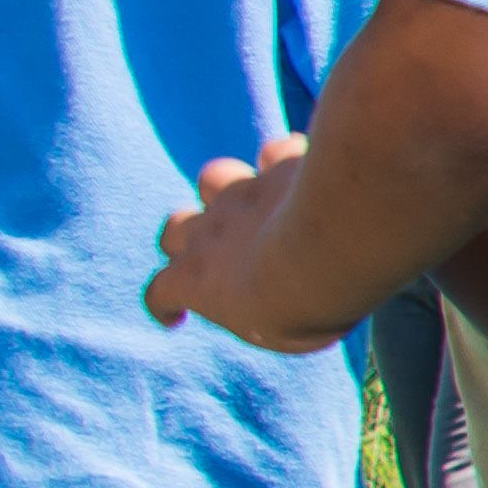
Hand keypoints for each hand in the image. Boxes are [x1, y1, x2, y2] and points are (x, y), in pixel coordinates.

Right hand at [148, 134, 331, 348]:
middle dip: (191, 237)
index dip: (163, 303)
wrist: (328, 251)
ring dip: (228, 189)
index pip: (160, 292)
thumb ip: (269, 316)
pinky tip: (303, 170)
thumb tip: (281, 307)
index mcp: (196, 281)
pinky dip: (285, 161)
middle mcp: (209, 232)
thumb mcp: (285, 334)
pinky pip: (274, 153)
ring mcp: (242, 194)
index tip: (175, 315)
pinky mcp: (280, 167)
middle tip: (219, 253)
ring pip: (213, 179)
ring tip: (252, 201)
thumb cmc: (304, 306)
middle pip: (177, 228)